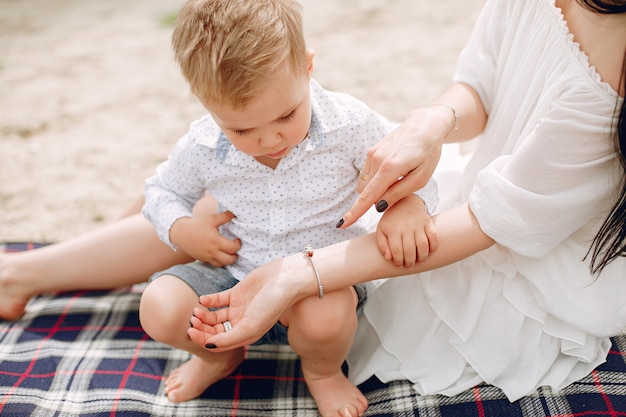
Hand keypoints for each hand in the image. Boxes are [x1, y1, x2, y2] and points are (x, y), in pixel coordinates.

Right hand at [170, 211, 240, 265]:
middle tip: (235, 249)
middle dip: (235, 256)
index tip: (237, 240)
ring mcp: (207, 257)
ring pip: (221, 264)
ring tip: (229, 253)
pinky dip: (219, 262)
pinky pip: (213, 265)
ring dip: (228, 260)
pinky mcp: (202, 259)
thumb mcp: (212, 219)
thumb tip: (235, 213)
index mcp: (216, 241)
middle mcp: (212, 251)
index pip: (232, 248)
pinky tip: (220, 255)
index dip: (238, 244)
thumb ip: (225, 216)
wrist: (181, 233)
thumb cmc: (197, 224)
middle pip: (229, 260)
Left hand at [187, 257, 302, 350]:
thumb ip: (229, 338)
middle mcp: (241, 324)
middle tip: (192, 322)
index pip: (219, 343)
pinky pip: (218, 300)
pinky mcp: (236, 293)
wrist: (284, 279)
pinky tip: (203, 300)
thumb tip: (208, 346)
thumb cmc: (272, 304)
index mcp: (245, 335)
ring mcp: (238, 308)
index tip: (191, 332)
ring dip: (203, 316)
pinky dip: (209, 301)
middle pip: (214, 331)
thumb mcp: (251, 326)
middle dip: (201, 329)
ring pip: (214, 317)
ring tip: (196, 311)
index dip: (203, 340)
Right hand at [341, 106, 451, 227]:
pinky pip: (367, 174)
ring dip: (375, 189)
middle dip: (375, 199)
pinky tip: (392, 171)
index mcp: (390, 168)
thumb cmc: (428, 153)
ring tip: (398, 178)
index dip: (355, 213)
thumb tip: (378, 207)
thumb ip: (398, 193)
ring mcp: (371, 154)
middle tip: (398, 191)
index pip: (368, 196)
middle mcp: (376, 160)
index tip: (342, 224)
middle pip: (365, 192)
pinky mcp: (371, 151)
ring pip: (365, 184)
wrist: (425, 125)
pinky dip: (375, 179)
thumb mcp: (421, 178)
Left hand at [376, 195, 438, 266]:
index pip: (397, 251)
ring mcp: (418, 224)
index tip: (399, 265)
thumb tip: (389, 258)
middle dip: (410, 262)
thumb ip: (382, 244)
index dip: (399, 261)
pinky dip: (433, 246)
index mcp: (393, 230)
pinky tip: (429, 251)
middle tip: (409, 265)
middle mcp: (406, 227)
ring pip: (423, 245)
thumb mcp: (381, 230)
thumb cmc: (391, 220)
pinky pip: (434, 236)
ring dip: (422, 257)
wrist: (403, 201)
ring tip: (419, 261)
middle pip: (410, 250)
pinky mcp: (428, 222)